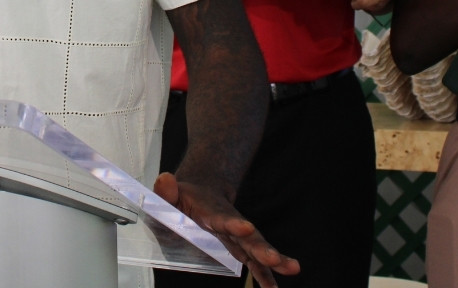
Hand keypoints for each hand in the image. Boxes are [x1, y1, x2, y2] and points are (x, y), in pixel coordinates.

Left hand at [154, 172, 298, 286]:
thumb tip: (165, 180)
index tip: (245, 228)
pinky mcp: (240, 247)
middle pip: (247, 236)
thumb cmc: (181, 198)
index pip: (222, 218)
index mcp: (210, 211)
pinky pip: (253, 263)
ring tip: (292, 268)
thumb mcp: (169, 193)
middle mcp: (230, 223)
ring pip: (256, 248)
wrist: (199, 191)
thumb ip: (166, 190)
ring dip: (273, 260)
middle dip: (262, 248)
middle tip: (276, 258)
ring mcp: (237, 237)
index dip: (233, 223)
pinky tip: (274, 287)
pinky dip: (264, 275)